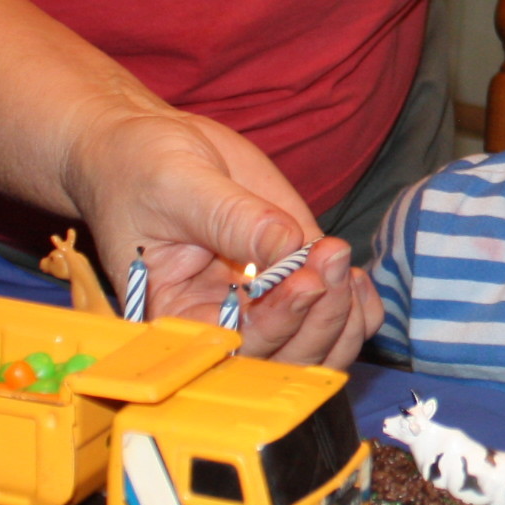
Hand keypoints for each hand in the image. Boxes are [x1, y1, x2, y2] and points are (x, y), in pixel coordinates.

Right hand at [66, 107, 380, 364]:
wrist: (155, 146)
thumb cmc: (145, 167)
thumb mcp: (179, 184)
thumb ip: (231, 218)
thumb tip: (289, 247)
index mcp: (176, 317)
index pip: (233, 345)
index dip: (276, 322)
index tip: (305, 279)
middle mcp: (224, 323)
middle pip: (283, 359)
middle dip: (319, 317)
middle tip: (332, 256)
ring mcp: (266, 306)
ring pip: (319, 350)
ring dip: (344, 315)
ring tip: (338, 255)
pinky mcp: (296, 283)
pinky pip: (339, 321)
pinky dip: (359, 309)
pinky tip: (355, 273)